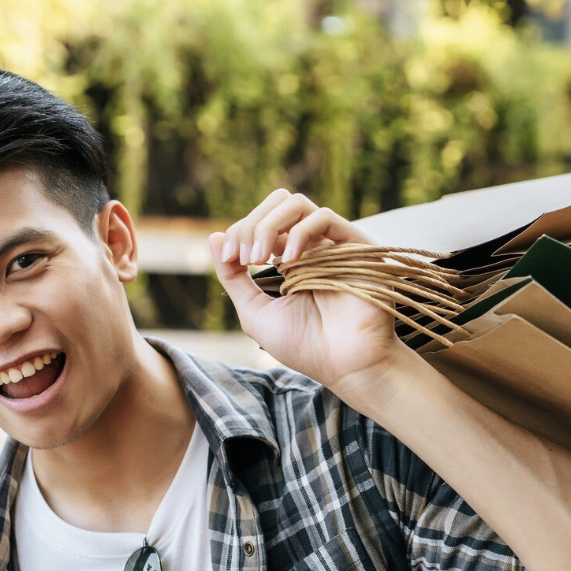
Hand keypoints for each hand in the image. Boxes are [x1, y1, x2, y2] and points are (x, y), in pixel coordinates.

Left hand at [209, 190, 409, 391]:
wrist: (345, 366)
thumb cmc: (305, 346)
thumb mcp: (255, 313)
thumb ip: (233, 278)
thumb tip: (214, 237)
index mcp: (291, 258)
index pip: (261, 222)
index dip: (239, 232)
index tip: (230, 259)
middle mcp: (313, 246)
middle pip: (278, 203)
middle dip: (252, 223)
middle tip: (245, 256)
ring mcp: (333, 244)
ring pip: (296, 204)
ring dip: (269, 225)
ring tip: (260, 257)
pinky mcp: (356, 246)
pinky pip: (324, 217)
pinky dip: (299, 232)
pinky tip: (290, 261)